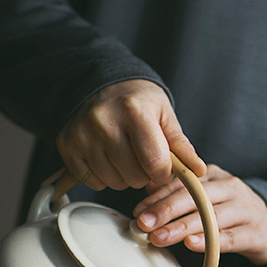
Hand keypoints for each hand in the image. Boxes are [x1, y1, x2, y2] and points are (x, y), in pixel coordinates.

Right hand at [56, 79, 205, 189]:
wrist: (100, 84)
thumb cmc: (138, 102)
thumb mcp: (165, 116)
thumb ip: (182, 146)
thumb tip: (198, 171)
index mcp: (135, 112)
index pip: (155, 164)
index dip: (163, 173)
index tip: (162, 166)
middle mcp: (104, 122)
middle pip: (134, 177)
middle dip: (144, 175)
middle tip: (142, 157)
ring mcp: (82, 135)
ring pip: (114, 183)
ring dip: (124, 177)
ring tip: (124, 156)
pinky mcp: (67, 146)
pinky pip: (92, 181)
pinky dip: (103, 176)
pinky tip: (106, 157)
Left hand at [133, 164, 266, 265]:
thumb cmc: (228, 212)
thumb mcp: (205, 197)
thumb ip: (179, 192)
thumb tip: (148, 189)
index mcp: (214, 176)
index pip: (183, 182)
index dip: (159, 197)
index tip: (138, 211)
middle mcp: (231, 188)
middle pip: (196, 196)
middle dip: (166, 210)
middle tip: (144, 224)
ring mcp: (246, 210)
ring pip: (211, 216)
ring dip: (182, 227)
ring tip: (159, 237)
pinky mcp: (256, 233)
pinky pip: (230, 237)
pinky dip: (210, 241)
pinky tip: (191, 244)